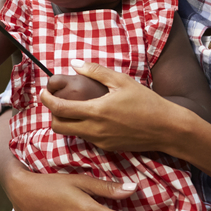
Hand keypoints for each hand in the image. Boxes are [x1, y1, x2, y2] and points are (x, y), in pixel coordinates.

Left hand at [42, 60, 182, 153]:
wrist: (167, 128)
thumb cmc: (146, 101)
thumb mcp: (121, 81)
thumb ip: (95, 71)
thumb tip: (74, 63)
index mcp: (96, 111)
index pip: (59, 109)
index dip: (46, 100)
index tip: (43, 92)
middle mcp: (94, 130)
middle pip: (58, 126)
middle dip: (52, 114)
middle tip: (56, 101)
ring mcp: (100, 141)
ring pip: (71, 133)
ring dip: (67, 121)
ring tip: (74, 106)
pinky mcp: (107, 147)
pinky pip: (86, 138)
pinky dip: (82, 127)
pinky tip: (93, 116)